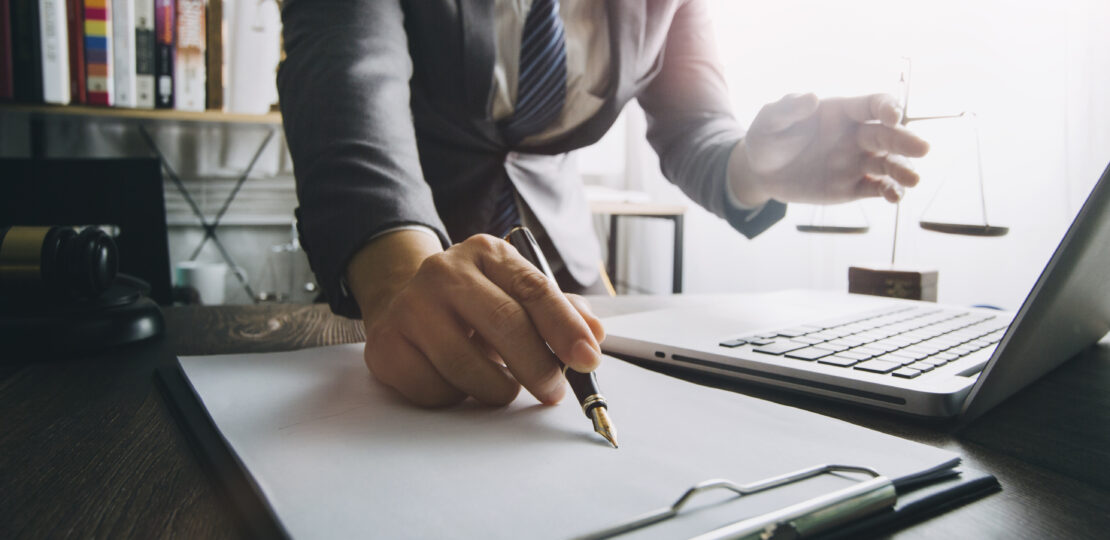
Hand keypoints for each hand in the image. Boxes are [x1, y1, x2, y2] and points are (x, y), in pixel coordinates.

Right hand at [347, 231, 604, 407]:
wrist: (401, 300)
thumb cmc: (472, 304)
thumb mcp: (514, 293)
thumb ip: (559, 312)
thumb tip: (594, 334)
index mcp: (487, 253)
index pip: (535, 289)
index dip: (566, 328)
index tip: (588, 359)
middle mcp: (444, 272)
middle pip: (504, 324)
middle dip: (538, 367)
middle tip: (552, 392)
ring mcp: (409, 307)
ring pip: (467, 368)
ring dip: (497, 390)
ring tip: (503, 387)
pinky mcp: (385, 346)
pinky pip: (435, 391)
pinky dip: (456, 398)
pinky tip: (458, 382)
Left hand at [729, 93, 929, 205]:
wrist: (761, 172)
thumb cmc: (768, 138)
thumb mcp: (770, 121)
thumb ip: (788, 109)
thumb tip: (812, 98)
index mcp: (841, 112)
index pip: (872, 105)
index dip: (887, 107)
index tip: (893, 116)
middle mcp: (855, 135)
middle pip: (888, 135)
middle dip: (906, 140)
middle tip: (923, 149)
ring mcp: (857, 162)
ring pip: (888, 163)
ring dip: (903, 170)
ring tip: (913, 180)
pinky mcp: (853, 187)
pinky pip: (876, 188)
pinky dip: (889, 192)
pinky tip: (894, 197)